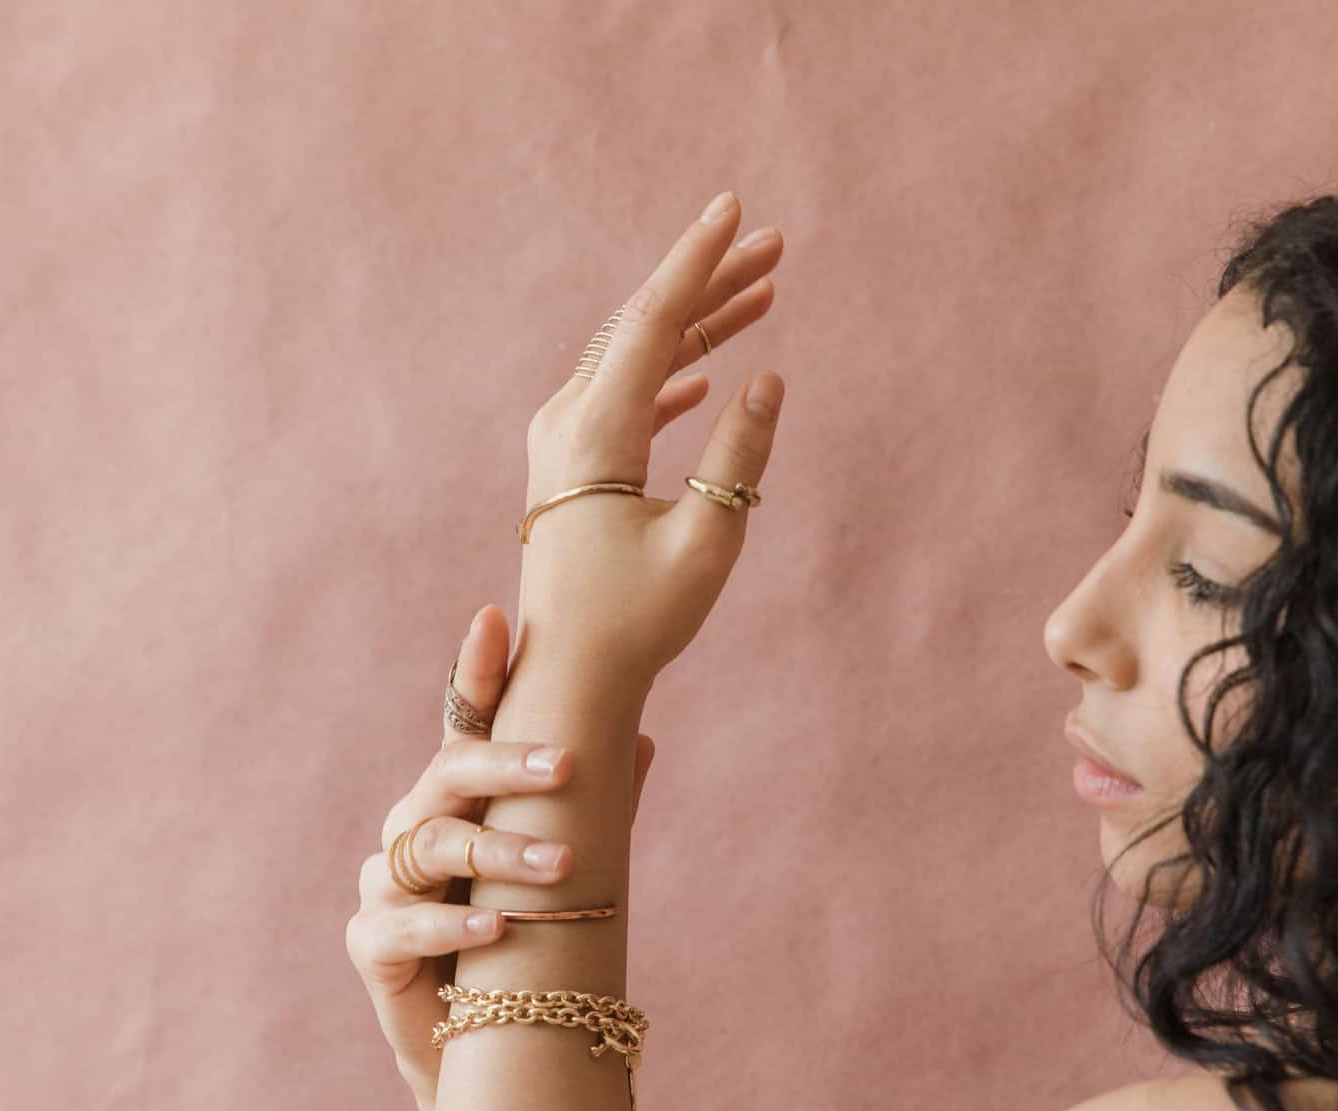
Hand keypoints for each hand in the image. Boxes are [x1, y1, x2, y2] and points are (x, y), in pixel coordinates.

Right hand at [344, 603, 654, 1110]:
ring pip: (431, 846)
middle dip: (504, 763)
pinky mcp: (372, 945)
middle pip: (446, 774)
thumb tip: (644, 737)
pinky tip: (498, 925)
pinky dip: (452, 921)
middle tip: (565, 766)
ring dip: (497, 853)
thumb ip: (598, 809)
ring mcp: (388, 885)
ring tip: (557, 866)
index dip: (477, 673)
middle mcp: (417, 829)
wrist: (494, 1054)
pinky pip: (402, 922)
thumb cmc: (531, 948)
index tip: (496, 619)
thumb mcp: (570, 874)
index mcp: (461, 802)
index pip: (467, 724)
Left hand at [516, 191, 785, 683]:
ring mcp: (561, 442)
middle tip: (775, 244)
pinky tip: (706, 368)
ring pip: (634, 357)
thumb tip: (768, 380)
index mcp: (594, 432)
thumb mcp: (706, 542)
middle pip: (643, 326)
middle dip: (710, 281)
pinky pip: (625, 395)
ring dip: (697, 323)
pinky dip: (671, 372)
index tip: (733, 209)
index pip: (650, 322)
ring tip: (762, 291)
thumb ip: (739, 457)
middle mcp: (566, 423)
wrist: (568, 674)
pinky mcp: (569, 466)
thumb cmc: (638, 621)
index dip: (697, 261)